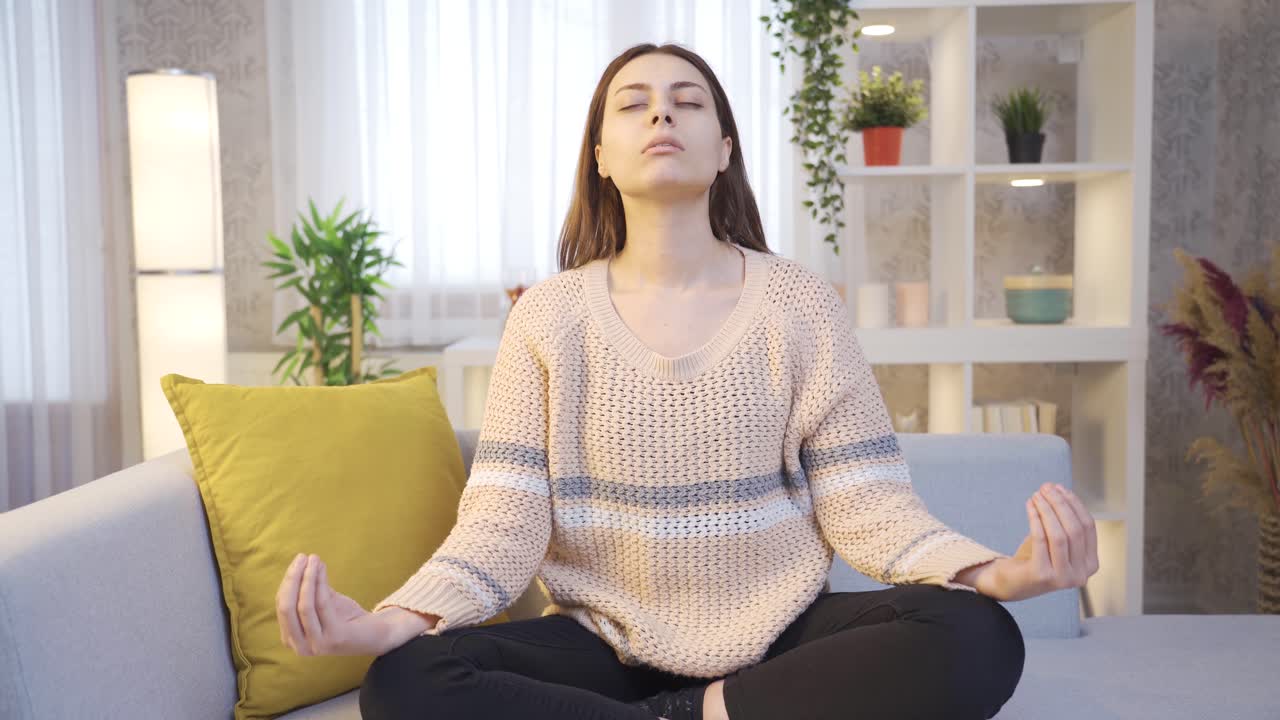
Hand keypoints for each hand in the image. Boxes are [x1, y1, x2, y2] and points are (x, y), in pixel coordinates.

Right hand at [275, 553, 433, 656]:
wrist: (376, 634)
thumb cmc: (346, 617)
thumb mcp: (322, 602)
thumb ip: (309, 588)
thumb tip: (303, 561)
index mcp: (292, 639)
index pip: (282, 606)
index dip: (287, 581)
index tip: (297, 561)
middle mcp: (300, 647)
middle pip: (287, 607)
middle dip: (293, 578)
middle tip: (302, 557)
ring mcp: (316, 645)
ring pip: (304, 606)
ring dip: (307, 578)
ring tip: (313, 558)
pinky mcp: (334, 639)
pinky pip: (322, 605)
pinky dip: (320, 583)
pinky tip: (322, 568)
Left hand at [969, 482, 1099, 601]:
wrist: (1012, 582)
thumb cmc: (1036, 558)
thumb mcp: (1056, 539)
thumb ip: (1063, 519)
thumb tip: (1059, 489)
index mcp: (1091, 564)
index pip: (1089, 527)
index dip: (1075, 505)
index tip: (1061, 488)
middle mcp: (1081, 574)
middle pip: (1075, 530)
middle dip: (1061, 504)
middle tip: (1046, 488)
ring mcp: (1062, 577)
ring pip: (1059, 535)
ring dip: (1047, 510)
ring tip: (1037, 495)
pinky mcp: (1042, 575)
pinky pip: (1040, 540)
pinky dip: (1035, 519)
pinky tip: (1030, 506)